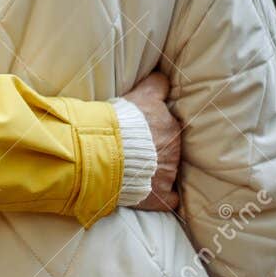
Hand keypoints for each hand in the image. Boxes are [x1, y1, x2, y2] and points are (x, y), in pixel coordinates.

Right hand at [121, 72, 180, 211]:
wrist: (102, 154)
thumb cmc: (117, 122)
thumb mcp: (138, 94)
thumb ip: (156, 84)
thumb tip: (164, 77)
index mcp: (169, 123)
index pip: (171, 118)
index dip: (161, 122)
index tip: (153, 125)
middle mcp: (173, 146)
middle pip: (171, 144)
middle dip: (159, 146)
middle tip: (140, 146)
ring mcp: (168, 172)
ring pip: (171, 168)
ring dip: (159, 168)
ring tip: (137, 167)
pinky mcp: (160, 194)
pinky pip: (170, 198)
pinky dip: (164, 196)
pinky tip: (155, 193)